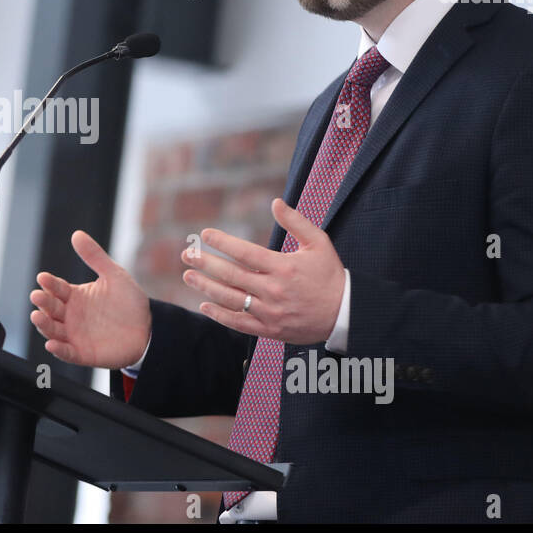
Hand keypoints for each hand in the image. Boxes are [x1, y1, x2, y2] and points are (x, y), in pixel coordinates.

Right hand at [30, 230, 151, 368]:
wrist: (149, 328)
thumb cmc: (129, 301)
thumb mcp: (114, 275)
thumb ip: (95, 256)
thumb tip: (77, 234)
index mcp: (75, 296)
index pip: (57, 288)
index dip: (49, 283)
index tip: (43, 277)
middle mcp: (70, 316)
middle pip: (51, 309)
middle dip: (42, 302)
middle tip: (36, 295)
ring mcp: (75, 335)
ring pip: (53, 330)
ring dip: (44, 325)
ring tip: (37, 316)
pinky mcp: (83, 353)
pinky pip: (67, 352)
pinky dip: (58, 350)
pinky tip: (52, 344)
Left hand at [181, 198, 344, 344]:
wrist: (344, 313)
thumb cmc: (330, 275)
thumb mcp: (318, 243)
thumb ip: (296, 222)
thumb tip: (276, 202)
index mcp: (283, 267)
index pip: (245, 253)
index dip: (222, 243)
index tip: (204, 235)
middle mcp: (273, 290)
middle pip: (231, 275)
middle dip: (205, 264)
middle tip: (187, 255)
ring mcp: (269, 312)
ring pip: (230, 299)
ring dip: (206, 287)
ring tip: (188, 276)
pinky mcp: (269, 330)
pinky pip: (239, 323)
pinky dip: (219, 315)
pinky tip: (204, 305)